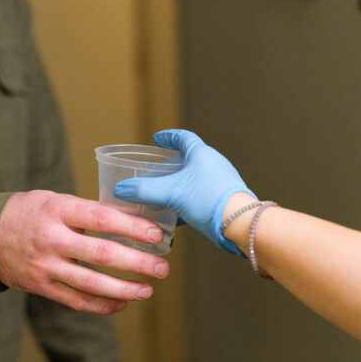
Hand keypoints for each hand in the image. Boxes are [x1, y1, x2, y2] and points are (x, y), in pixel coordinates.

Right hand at [0, 191, 169, 314]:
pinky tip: (123, 303)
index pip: (102, 218)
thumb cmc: (28, 213)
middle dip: (137, 263)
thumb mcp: (54, 200)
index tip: (156, 236)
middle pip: (101, 254)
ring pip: (91, 283)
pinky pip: (77, 301)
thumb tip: (130, 222)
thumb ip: (87, 212)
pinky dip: (103, 304)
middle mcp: (52, 240)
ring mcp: (46, 266)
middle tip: (162, 268)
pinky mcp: (42, 287)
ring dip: (124, 289)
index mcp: (58, 210)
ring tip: (147, 290)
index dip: (132, 228)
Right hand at [113, 129, 255, 253]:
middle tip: (152, 177)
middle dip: (168, 169)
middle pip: (186, 161)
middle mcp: (213, 165)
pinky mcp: (223, 201)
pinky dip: (184, 203)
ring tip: (160, 199)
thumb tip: (121, 189)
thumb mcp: (170, 193)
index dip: (168, 137)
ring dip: (175, 188)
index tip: (158, 139)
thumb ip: (143, 190)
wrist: (239, 224)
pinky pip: (199, 198)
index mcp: (202, 154)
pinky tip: (174, 218)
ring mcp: (219, 183)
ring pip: (192, 182)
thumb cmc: (208, 200)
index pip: (183, 138)